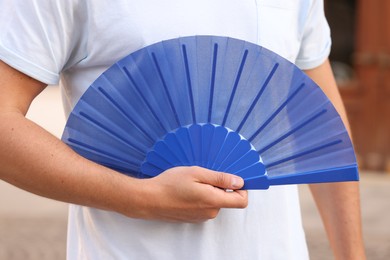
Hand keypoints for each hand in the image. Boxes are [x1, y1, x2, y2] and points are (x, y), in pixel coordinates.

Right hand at [125, 166, 247, 222]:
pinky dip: (200, 196)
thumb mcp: (197, 173)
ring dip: (208, 190)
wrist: (148, 199)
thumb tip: (239, 182)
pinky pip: (204, 205)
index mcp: (213, 201)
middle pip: (227, 199)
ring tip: (191, 182)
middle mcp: (210, 212)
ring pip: (214, 201)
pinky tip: (186, 190)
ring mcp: (201, 217)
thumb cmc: (170, 185)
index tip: (234, 177)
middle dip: (220, 186)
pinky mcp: (193, 218)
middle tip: (203, 175)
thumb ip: (220, 178)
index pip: (241, 201)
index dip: (242, 188)